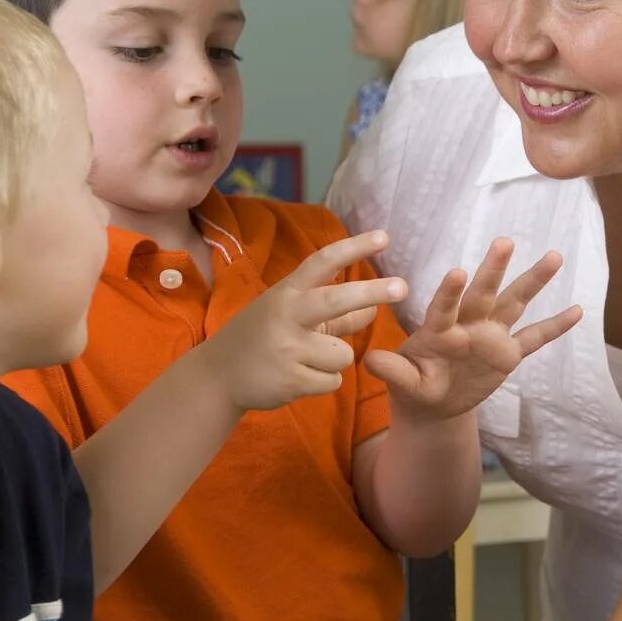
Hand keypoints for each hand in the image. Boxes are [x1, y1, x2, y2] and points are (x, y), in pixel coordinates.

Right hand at [204, 231, 406, 411]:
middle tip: (403, 287)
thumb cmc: (263, 338)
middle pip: (337, 300)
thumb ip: (334, 315)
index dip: (354, 248)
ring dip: (333, 361)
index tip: (384, 237)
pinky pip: (334, 381)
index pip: (322, 263)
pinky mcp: (291, 380)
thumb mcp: (291, 316)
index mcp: (286, 292)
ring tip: (303, 362)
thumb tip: (375, 310)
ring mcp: (288, 348)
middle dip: (372, 292)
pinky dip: (323, 383)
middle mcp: (286, 315)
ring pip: (344, 355)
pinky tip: (296, 378)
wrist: (218, 377)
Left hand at [364, 238, 581, 420]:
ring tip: (554, 256)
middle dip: (494, 269)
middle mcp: (468, 324)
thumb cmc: (413, 388)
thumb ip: (392, 371)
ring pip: (514, 303)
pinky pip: (535, 337)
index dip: (450, 291)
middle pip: (483, 293)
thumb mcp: (402, 384)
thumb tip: (369, 360)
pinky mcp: (508, 353)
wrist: (432, 406)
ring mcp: (491, 335)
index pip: (444, 307)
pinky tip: (578, 310)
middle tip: (504, 241)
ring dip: (533, 281)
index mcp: (439, 330)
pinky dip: (555, 326)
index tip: (458, 272)